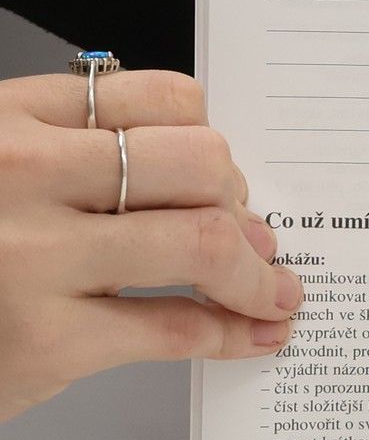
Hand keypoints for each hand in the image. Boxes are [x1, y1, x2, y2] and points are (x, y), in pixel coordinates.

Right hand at [0, 71, 299, 423]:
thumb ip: (72, 159)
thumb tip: (200, 178)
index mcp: (11, 122)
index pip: (161, 98)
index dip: (213, 138)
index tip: (228, 174)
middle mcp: (23, 176)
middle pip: (197, 163)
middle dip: (242, 201)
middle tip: (254, 234)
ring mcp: (34, 258)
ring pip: (200, 242)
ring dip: (257, 273)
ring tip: (272, 290)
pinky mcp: (46, 341)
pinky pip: (174, 326)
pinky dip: (234, 332)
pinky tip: (253, 334)